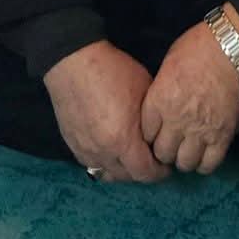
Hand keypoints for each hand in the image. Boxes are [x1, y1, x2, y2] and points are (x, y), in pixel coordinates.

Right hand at [42, 41, 168, 184]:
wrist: (74, 61)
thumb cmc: (114, 71)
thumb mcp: (145, 91)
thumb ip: (153, 120)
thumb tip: (159, 137)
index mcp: (123, 140)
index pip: (146, 173)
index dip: (160, 172)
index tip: (166, 163)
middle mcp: (103, 152)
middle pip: (128, 177)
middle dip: (143, 171)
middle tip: (152, 159)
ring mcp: (85, 150)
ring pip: (108, 174)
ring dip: (123, 170)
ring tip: (131, 157)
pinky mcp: (72, 144)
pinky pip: (91, 164)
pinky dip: (104, 162)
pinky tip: (111, 150)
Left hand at [140, 15, 238, 174]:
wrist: (232, 49)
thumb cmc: (198, 48)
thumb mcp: (168, 64)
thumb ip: (161, 91)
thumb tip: (163, 107)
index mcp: (159, 101)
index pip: (146, 134)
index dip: (150, 136)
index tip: (156, 134)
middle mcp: (176, 120)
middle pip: (162, 152)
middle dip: (165, 151)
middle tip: (171, 145)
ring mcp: (200, 130)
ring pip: (184, 163)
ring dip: (184, 159)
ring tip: (188, 152)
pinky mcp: (222, 136)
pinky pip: (209, 164)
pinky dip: (205, 164)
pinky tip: (204, 156)